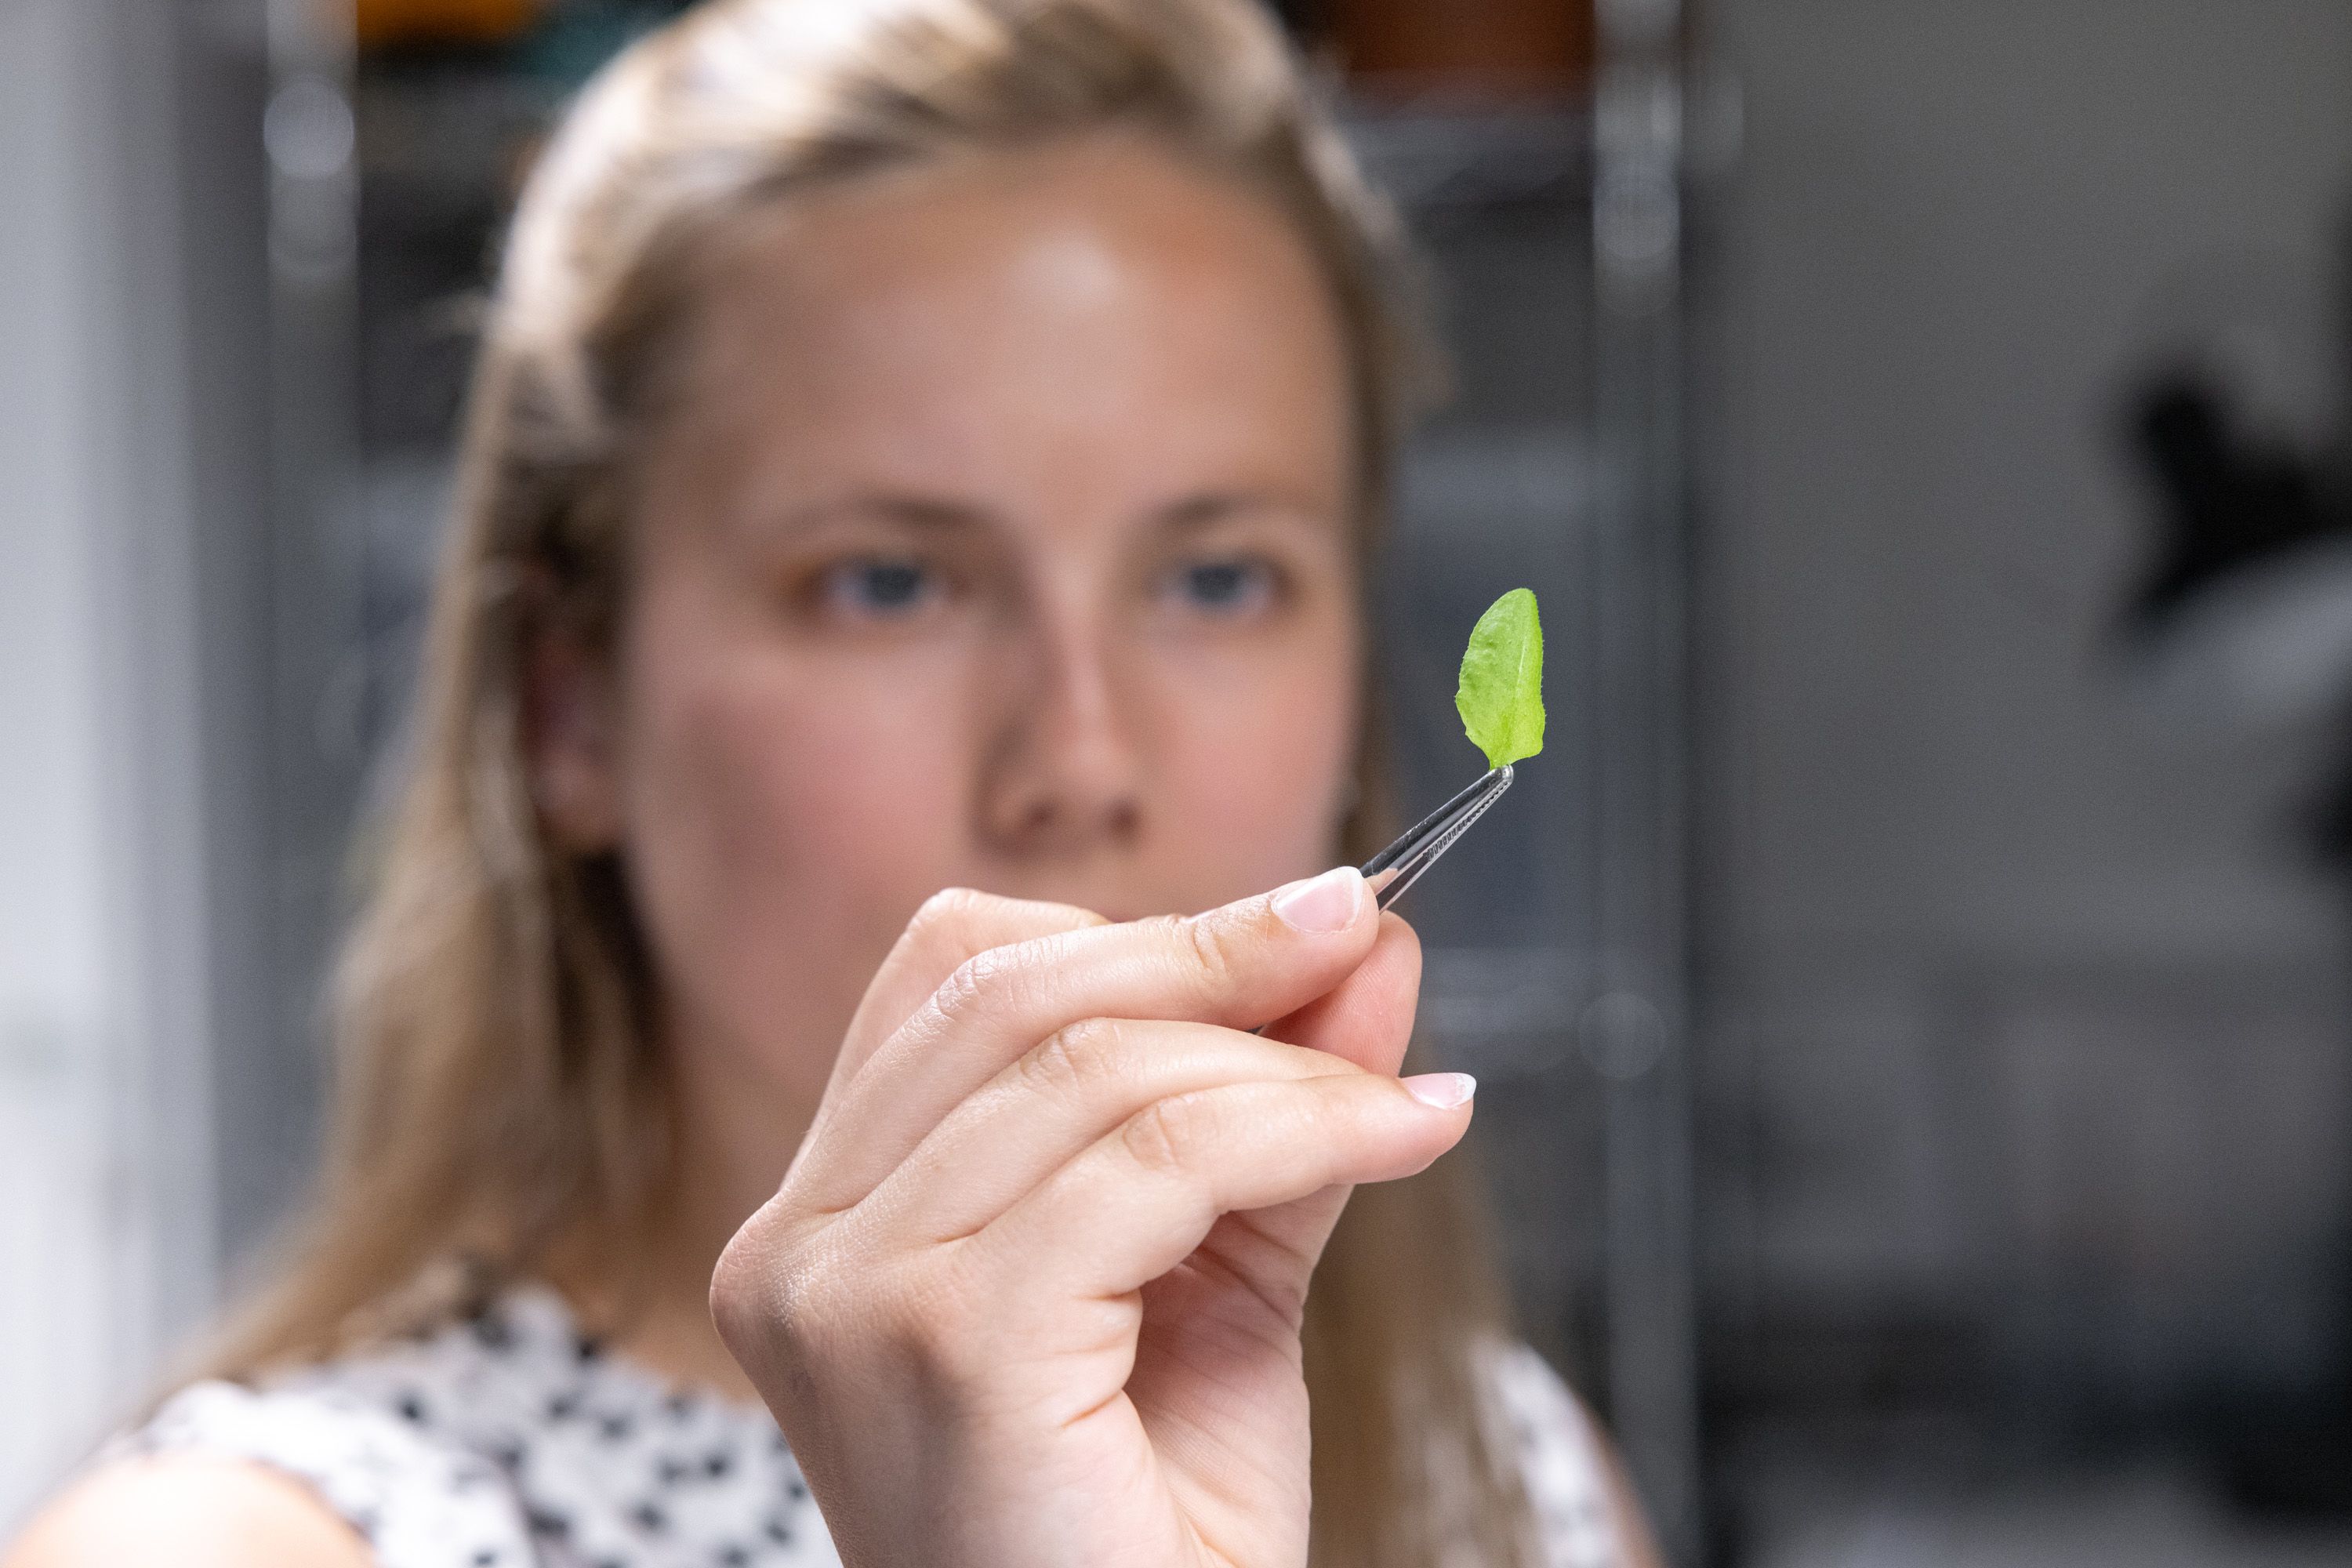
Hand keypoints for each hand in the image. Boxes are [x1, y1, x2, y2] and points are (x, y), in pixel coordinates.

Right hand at [710, 867, 1475, 1567]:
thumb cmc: (1154, 1533)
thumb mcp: (1217, 1270)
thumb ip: (1270, 1104)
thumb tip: (1363, 937)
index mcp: (830, 1218)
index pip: (959, 980)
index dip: (1141, 932)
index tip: (1307, 922)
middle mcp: (799, 1245)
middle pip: (1016, 990)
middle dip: (1218, 951)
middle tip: (1366, 929)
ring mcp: (848, 1293)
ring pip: (1098, 1071)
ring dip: (1290, 1064)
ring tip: (1413, 1099)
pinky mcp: (945, 1339)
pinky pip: (1151, 1164)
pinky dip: (1304, 1125)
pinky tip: (1410, 1134)